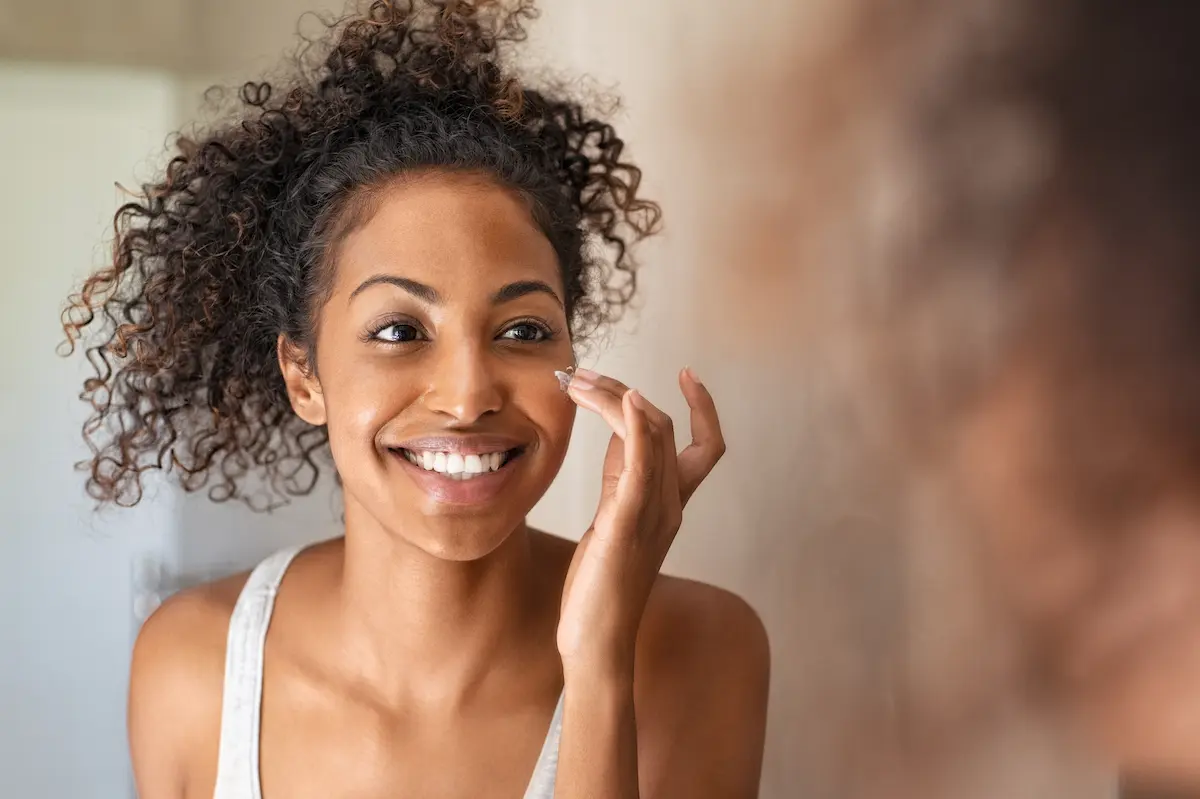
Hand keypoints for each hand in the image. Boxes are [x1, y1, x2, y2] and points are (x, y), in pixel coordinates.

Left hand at [557, 367, 725, 679]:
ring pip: (651, 436)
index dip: (704, 408)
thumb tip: (617, 430)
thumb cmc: (601, 584)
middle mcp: (670, 505)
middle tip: (582, 375)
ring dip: (616, 397)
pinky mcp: (626, 523)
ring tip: (579, 381)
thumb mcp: (613, 518)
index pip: (706, 446)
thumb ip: (621, 477)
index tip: (687, 373)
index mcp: (671, 505)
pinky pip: (641, 465)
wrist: (596, 639)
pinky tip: (625, 399)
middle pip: (664, 427)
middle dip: (624, 391)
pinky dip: (635, 425)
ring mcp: (652, 514)